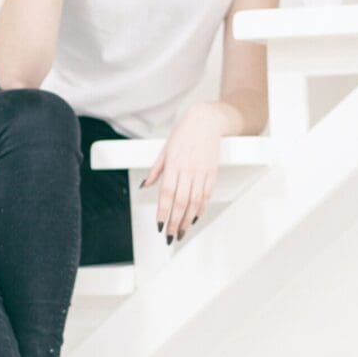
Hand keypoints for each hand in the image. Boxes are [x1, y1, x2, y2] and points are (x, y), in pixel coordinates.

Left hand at [140, 105, 222, 241]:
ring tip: (181, 232)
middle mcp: (188, 169)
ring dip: (187, 219)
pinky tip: (194, 218)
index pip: (166, 193)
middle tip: (170, 236)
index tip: (159, 225)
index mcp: (173, 163)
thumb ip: (155, 170)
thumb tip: (144, 186)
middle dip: (174, 222)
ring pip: (195, 201)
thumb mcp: (165, 149)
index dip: (163, 211)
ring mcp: (201, 171)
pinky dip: (201, 208)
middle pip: (181, 201)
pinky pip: (206, 194)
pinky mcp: (212, 172)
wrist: (207, 121)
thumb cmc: (183, 134)